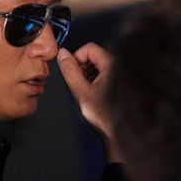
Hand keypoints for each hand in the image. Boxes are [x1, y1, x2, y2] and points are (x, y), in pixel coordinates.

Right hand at [57, 43, 121, 162]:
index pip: (89, 48)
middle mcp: (117, 67)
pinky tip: (93, 93)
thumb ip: (70, 71)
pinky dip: (94, 80)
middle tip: (79, 84)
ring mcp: (118, 74)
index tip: (71, 70)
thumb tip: (62, 55)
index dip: (76, 58)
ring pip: (96, 65)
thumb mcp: (81, 92)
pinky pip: (102, 72)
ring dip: (87, 75)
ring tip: (87, 91)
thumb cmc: (105, 116)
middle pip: (92, 55)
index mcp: (112, 65)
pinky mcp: (117, 80)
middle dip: (81, 68)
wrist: (116, 132)